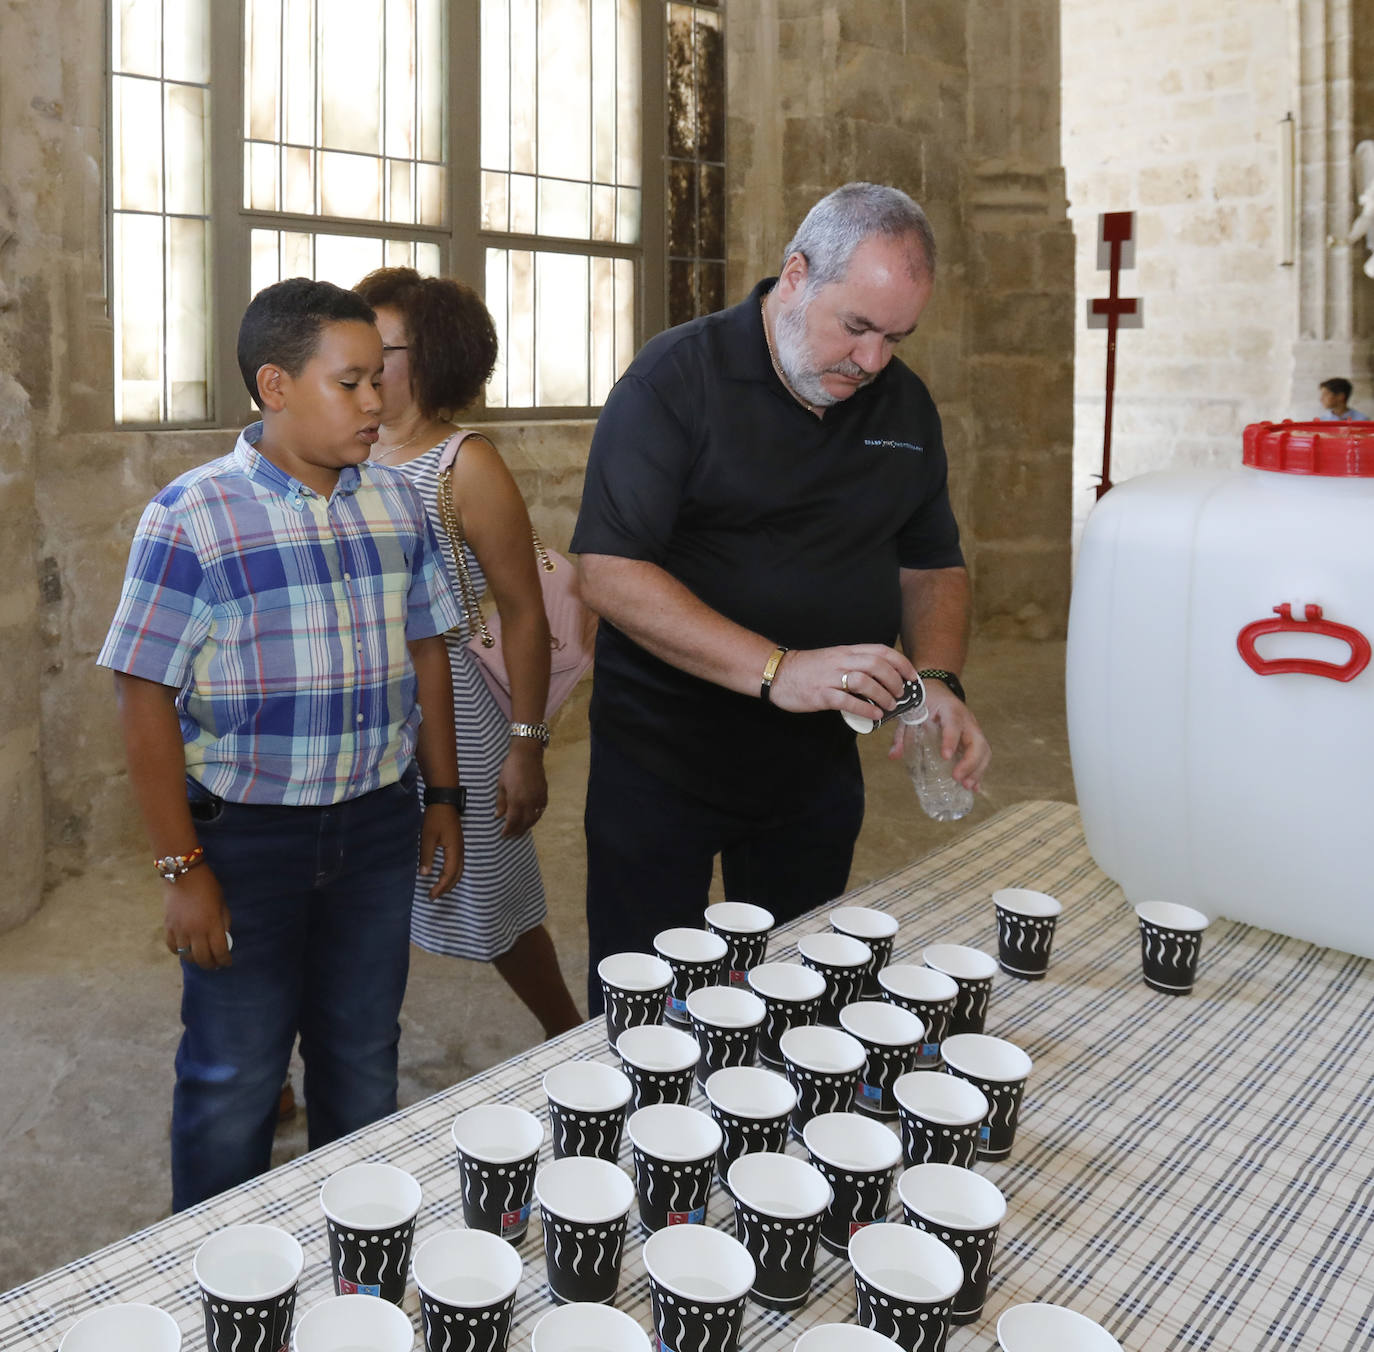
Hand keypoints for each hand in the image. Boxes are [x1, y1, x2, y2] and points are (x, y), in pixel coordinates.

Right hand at [164, 867, 232, 969]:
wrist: (183, 875)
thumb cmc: (208, 887)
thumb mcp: (222, 904)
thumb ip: (224, 922)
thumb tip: (224, 939)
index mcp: (212, 924)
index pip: (220, 951)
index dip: (225, 960)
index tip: (227, 963)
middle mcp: (195, 931)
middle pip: (202, 958)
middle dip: (211, 965)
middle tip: (215, 965)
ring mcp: (179, 931)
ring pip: (187, 956)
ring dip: (196, 960)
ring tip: (201, 959)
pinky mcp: (168, 928)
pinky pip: (173, 948)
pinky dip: (180, 952)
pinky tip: (186, 950)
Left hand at [420, 804, 464, 897]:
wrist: (444, 802)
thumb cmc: (435, 818)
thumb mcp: (427, 837)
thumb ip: (427, 856)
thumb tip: (425, 875)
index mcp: (454, 851)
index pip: (449, 875)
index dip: (440, 887)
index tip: (431, 895)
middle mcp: (460, 852)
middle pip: (457, 875)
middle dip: (446, 888)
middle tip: (434, 896)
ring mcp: (460, 848)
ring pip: (459, 870)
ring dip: (450, 881)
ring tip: (439, 889)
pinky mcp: (458, 844)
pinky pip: (458, 864)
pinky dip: (452, 873)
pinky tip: (444, 874)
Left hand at [496, 742, 548, 838]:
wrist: (527, 755)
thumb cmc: (510, 768)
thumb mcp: (501, 785)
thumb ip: (501, 802)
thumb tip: (498, 816)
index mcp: (516, 800)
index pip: (512, 822)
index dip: (508, 830)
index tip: (503, 835)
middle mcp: (529, 802)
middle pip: (524, 823)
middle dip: (517, 831)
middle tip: (512, 836)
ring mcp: (538, 799)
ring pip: (534, 818)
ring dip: (527, 826)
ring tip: (521, 831)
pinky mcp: (544, 794)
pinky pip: (541, 810)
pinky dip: (536, 817)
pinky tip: (531, 818)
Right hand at [766, 644, 917, 718]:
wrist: (777, 672)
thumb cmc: (807, 668)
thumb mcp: (833, 658)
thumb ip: (854, 664)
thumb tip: (879, 678)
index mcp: (846, 651)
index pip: (881, 651)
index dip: (901, 663)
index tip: (911, 676)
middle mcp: (841, 661)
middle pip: (877, 665)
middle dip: (895, 681)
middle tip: (900, 695)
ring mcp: (830, 678)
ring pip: (865, 682)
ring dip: (883, 695)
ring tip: (889, 706)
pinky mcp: (821, 695)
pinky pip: (848, 701)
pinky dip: (865, 709)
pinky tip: (874, 716)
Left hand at [889, 680, 989, 790]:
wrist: (937, 690)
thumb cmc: (925, 702)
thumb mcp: (911, 713)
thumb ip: (902, 734)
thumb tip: (894, 756)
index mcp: (949, 709)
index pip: (954, 723)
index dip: (951, 740)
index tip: (945, 756)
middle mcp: (966, 719)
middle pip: (977, 740)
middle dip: (970, 762)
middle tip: (957, 778)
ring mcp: (973, 729)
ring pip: (984, 749)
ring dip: (977, 770)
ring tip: (967, 786)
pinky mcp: (974, 738)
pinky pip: (982, 755)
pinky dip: (979, 771)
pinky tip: (974, 787)